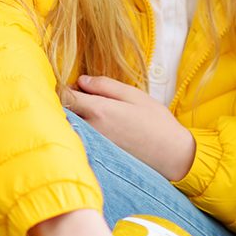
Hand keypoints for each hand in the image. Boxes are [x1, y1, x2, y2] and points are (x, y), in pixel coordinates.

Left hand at [63, 76, 196, 180]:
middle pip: (64, 113)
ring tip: (92, 114)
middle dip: (68, 104)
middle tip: (84, 99)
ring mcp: (92, 144)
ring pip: (71, 127)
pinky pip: (80, 140)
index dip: (65, 88)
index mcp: (99, 110)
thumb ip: (105, 85)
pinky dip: (82, 132)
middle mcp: (91, 129)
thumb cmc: (156, 122)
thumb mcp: (134, 95)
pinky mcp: (97, 155)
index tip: (75, 86)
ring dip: (74, 118)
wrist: (172, 155)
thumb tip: (81, 80)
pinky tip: (98, 129)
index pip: (65, 96)